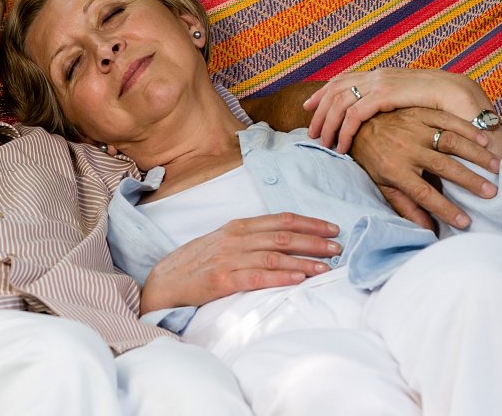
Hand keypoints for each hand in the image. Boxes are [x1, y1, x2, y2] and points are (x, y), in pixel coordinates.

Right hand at [139, 213, 340, 314]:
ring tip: (326, 267)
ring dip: (304, 260)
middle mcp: (236, 238)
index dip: (309, 223)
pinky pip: (257, 276)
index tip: (332, 228)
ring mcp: (229, 258)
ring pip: (275, 255)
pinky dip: (281, 276)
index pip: (281, 220)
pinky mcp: (222, 280)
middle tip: (338, 247)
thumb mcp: (224, 242)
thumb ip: (250, 239)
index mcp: (238, 227)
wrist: (164, 281)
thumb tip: (284, 240)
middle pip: (283, 236)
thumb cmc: (197, 262)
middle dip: (314, 241)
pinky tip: (299, 279)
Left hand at [304, 68, 492, 153]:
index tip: (309, 106)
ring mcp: (380, 83)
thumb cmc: (441, 105)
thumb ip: (392, 105)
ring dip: (328, 124)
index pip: (343, 80)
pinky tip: (342, 146)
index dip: (323, 92)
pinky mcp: (385, 94)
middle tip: (310, 132)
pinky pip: (354, 114)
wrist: (463, 97)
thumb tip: (378, 117)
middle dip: (319, 110)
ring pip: (339, 102)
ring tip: (323, 144)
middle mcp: (377, 75)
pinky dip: (344, 131)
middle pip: (335, 89)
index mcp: (382, 74)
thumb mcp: (409, 102)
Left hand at [348, 107, 501, 229]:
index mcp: (395, 170)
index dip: (445, 209)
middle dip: (469, 180)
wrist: (359, 124)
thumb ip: (406, 206)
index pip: (424, 194)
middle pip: (443, 166)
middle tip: (492, 192)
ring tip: (496, 166)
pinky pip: (447, 119)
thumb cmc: (374, 159)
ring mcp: (415, 129)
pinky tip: (485, 139)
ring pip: (450, 141)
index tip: (466, 222)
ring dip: (475, 154)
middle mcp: (406, 149)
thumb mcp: (383, 185)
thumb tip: (427, 230)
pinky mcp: (420, 113)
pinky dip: (467, 129)